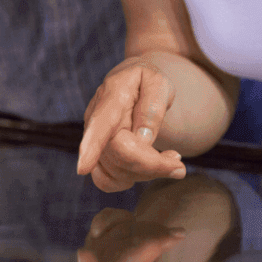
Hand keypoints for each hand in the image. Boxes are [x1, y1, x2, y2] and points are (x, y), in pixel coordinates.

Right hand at [78, 59, 186, 192]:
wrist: (133, 81)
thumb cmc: (148, 81)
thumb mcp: (158, 84)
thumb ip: (152, 108)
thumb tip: (143, 140)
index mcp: (112, 96)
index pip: (100, 124)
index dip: (92, 146)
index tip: (83, 168)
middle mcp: (95, 119)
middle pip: (119, 154)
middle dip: (152, 164)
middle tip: (178, 162)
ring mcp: (93, 139)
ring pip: (117, 171)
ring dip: (147, 172)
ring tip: (169, 157)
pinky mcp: (97, 155)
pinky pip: (108, 180)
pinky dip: (131, 179)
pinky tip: (149, 166)